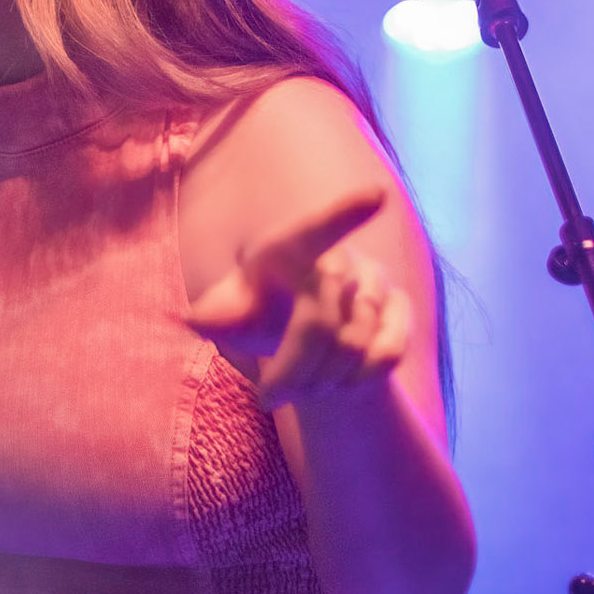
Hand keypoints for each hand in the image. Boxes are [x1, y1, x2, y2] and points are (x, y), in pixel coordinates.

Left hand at [184, 191, 410, 409]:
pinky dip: (361, 380)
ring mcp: (375, 282)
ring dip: (321, 381)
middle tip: (267, 396)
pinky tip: (337, 385)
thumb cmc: (257, 311)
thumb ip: (216, 313)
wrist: (298, 334)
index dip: (350, 211)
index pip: (321, 227)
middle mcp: (340, 257)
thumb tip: (194, 320)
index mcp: (293, 247)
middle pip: (321, 322)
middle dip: (293, 369)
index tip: (378, 196)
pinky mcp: (399, 310)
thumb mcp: (230, 312)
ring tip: (297, 391)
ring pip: (355, 345)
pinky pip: (389, 353)